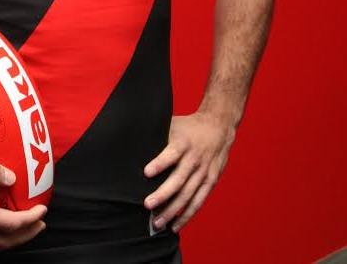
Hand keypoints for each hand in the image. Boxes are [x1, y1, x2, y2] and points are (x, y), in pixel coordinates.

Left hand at [143, 111, 234, 232]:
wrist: (218, 127)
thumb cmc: (188, 127)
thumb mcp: (173, 125)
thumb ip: (158, 136)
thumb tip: (133, 142)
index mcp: (184, 143)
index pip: (172, 153)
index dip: (160, 163)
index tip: (146, 173)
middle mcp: (194, 158)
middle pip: (179, 179)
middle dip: (163, 194)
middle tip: (148, 205)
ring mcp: (204, 172)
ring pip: (188, 194)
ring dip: (173, 210)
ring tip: (158, 223)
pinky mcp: (210, 181)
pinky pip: (198, 201)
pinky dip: (187, 214)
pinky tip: (175, 224)